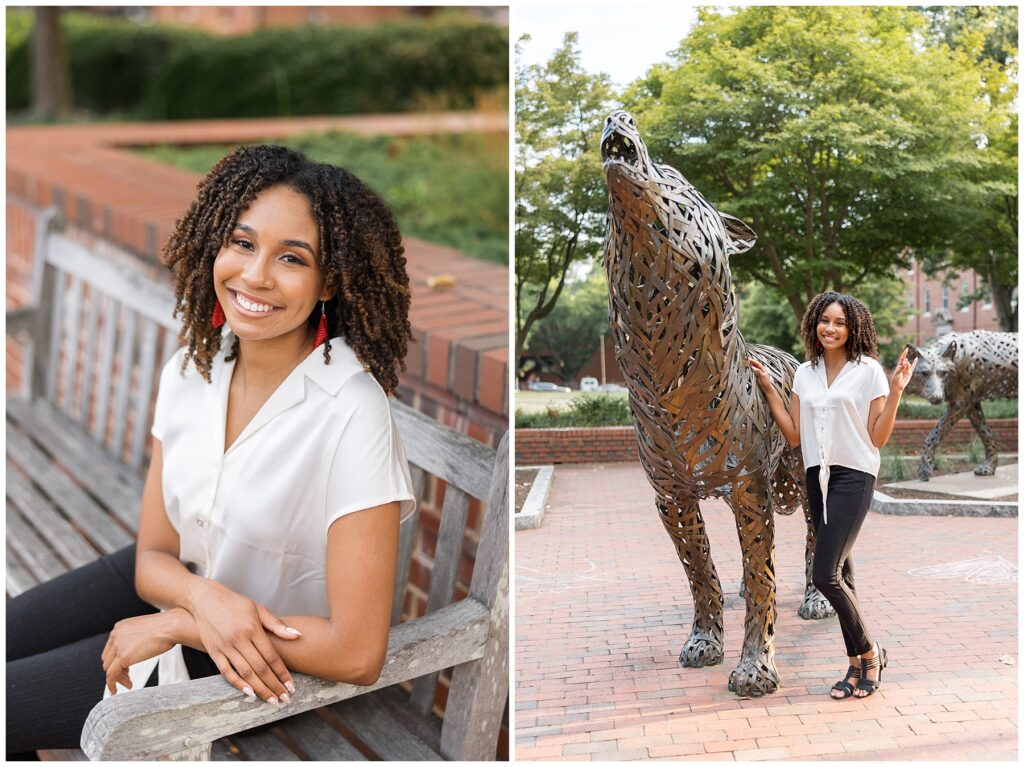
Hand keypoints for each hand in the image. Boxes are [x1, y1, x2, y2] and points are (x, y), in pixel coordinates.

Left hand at [102, 612, 177, 694]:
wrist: (172, 626)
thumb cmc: (167, 627)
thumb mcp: (145, 630)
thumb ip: (136, 638)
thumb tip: (137, 649)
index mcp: (120, 627)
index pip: (111, 649)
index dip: (116, 661)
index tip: (125, 669)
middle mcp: (115, 635)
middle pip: (108, 659)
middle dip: (117, 670)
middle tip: (128, 677)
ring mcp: (118, 645)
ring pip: (108, 668)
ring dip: (118, 678)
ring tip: (129, 684)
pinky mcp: (123, 657)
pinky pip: (111, 675)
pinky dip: (112, 685)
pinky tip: (116, 691)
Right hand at [186, 580, 300, 703]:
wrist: (204, 599)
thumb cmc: (234, 603)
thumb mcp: (257, 609)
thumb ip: (277, 624)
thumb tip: (297, 636)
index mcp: (253, 628)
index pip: (272, 656)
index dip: (282, 673)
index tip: (291, 686)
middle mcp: (239, 638)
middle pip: (260, 668)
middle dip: (274, 685)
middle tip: (285, 699)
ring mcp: (225, 646)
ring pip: (245, 673)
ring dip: (260, 689)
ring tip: (272, 700)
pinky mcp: (213, 651)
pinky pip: (226, 672)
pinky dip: (238, 684)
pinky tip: (249, 693)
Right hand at [748, 358, 772, 391]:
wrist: (767, 388)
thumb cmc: (766, 383)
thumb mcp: (762, 376)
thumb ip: (758, 371)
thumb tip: (753, 367)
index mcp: (763, 369)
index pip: (757, 363)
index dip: (753, 361)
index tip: (748, 359)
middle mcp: (761, 370)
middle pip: (756, 364)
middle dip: (751, 361)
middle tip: (747, 360)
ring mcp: (760, 372)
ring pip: (755, 367)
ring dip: (751, 364)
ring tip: (747, 363)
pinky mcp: (758, 375)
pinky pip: (754, 370)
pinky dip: (751, 368)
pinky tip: (749, 369)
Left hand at [890, 347, 917, 393]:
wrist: (898, 386)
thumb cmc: (896, 379)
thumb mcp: (898, 373)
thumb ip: (902, 367)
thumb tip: (906, 362)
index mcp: (898, 366)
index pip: (901, 358)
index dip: (904, 354)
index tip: (906, 349)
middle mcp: (903, 367)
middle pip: (905, 361)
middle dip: (905, 361)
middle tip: (904, 362)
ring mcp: (906, 370)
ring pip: (908, 365)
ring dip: (907, 365)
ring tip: (906, 365)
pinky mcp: (909, 373)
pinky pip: (913, 367)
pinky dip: (914, 363)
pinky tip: (916, 359)